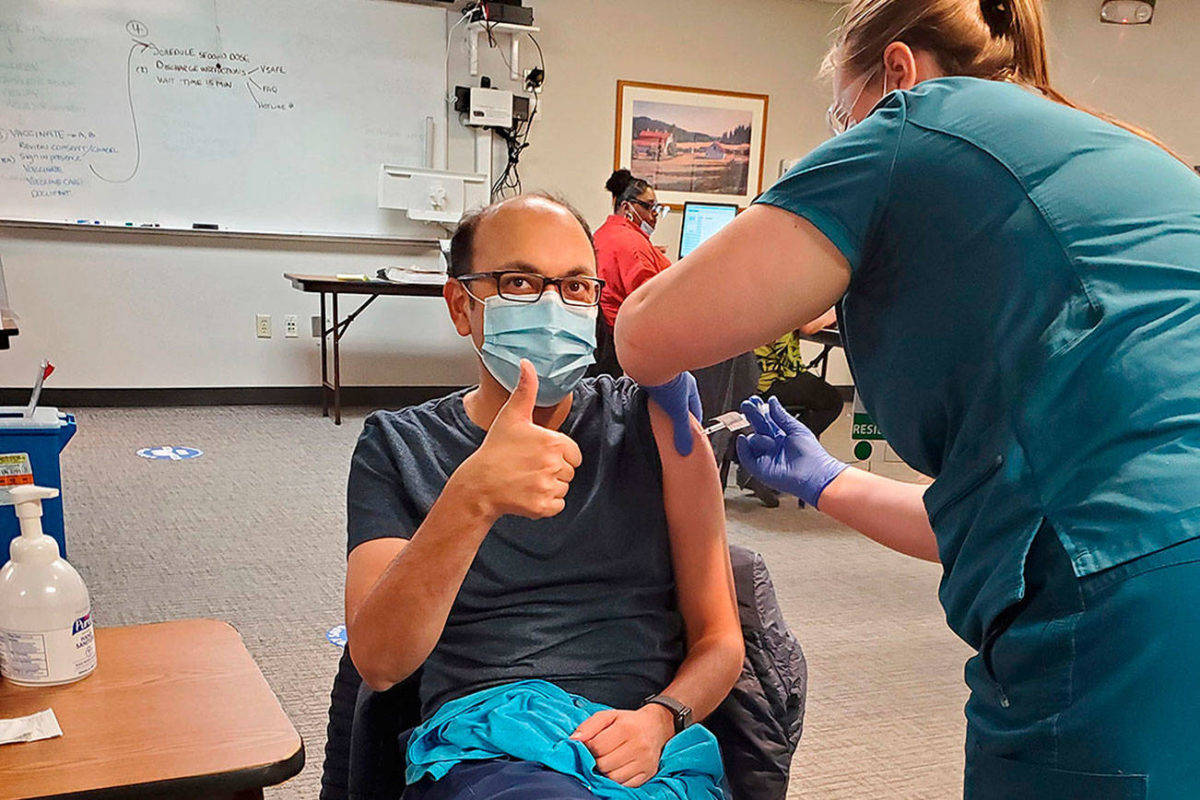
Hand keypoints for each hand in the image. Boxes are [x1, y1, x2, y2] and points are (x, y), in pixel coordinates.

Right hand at [455, 360, 582, 520]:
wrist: (479, 484)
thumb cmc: (496, 448)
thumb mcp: (512, 415)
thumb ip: (526, 389)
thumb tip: (526, 362)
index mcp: (553, 441)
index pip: (573, 453)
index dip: (557, 454)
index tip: (537, 454)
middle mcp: (554, 464)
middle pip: (569, 472)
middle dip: (552, 471)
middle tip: (528, 467)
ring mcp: (548, 486)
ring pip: (563, 489)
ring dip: (548, 487)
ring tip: (525, 480)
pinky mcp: (543, 507)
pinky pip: (557, 506)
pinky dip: (545, 504)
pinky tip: (527, 494)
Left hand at [570, 705, 674, 787]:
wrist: (655, 727)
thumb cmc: (627, 722)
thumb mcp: (608, 716)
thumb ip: (588, 726)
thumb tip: (573, 740)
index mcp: (626, 728)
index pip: (597, 746)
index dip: (588, 748)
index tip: (590, 746)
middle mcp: (638, 745)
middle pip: (604, 764)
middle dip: (596, 760)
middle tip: (599, 754)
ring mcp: (644, 761)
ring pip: (613, 777)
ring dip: (606, 771)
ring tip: (608, 761)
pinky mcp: (648, 773)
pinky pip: (625, 785)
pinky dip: (617, 779)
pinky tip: (617, 768)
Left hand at [645, 372, 701, 455]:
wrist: (649, 360)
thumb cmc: (667, 380)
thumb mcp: (678, 411)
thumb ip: (681, 431)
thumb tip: (685, 449)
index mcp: (690, 388)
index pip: (694, 410)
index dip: (692, 424)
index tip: (690, 434)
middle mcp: (678, 380)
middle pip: (679, 402)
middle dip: (675, 414)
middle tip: (671, 427)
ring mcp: (663, 376)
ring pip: (665, 394)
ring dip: (661, 405)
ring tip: (656, 417)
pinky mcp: (649, 373)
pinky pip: (651, 388)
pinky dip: (650, 396)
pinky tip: (644, 403)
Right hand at [736, 395, 847, 506]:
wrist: (814, 474)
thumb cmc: (811, 454)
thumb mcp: (796, 428)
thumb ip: (781, 416)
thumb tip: (772, 401)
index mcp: (781, 435)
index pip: (766, 420)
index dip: (759, 410)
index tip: (754, 400)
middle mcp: (772, 445)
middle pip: (757, 427)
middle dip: (751, 415)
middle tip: (746, 404)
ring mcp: (765, 456)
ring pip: (753, 440)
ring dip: (759, 437)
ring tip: (770, 440)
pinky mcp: (760, 468)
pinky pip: (746, 457)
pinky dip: (742, 448)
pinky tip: (743, 438)